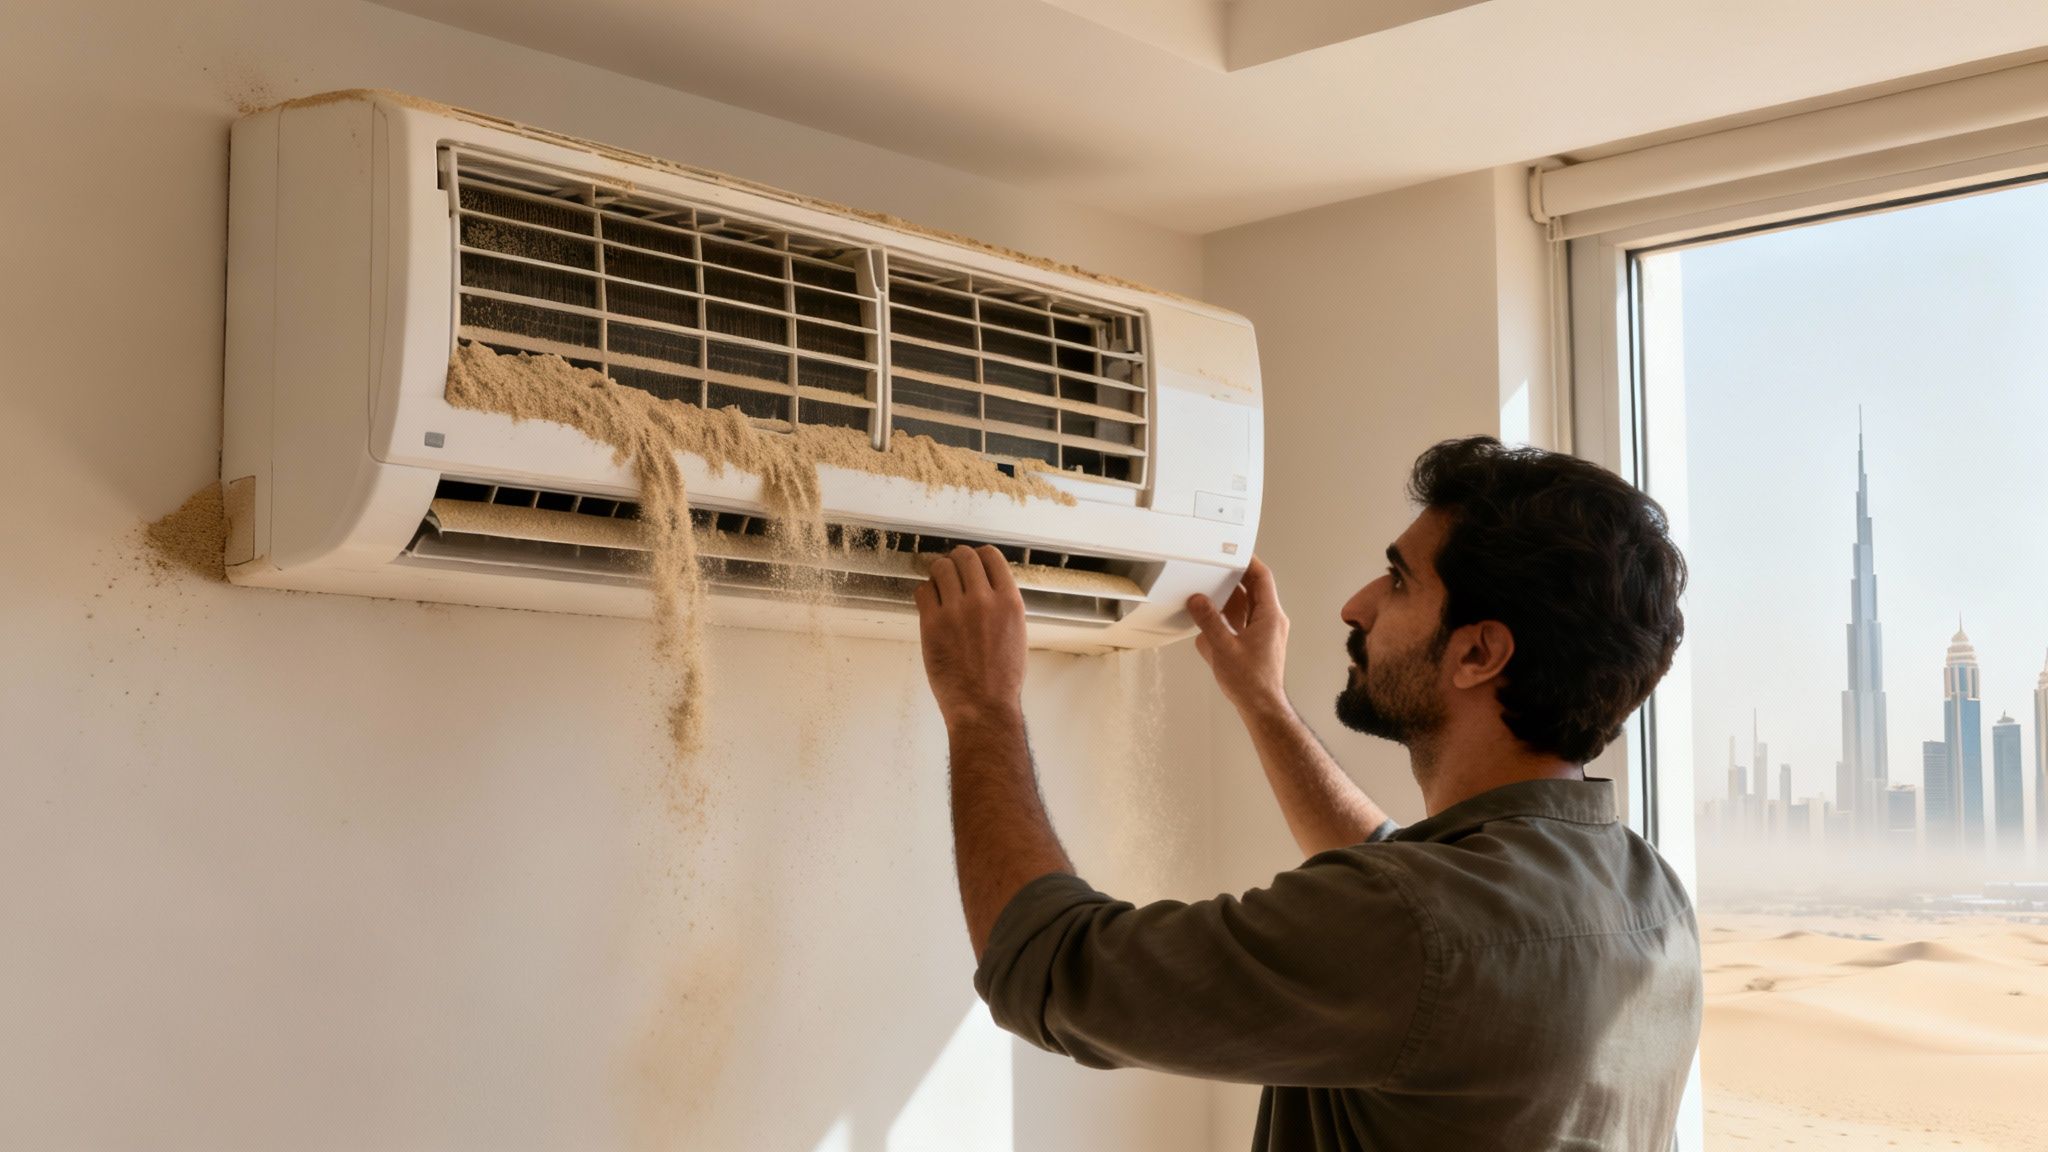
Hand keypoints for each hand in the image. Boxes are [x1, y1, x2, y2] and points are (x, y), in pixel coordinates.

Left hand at [915, 545, 1027, 729]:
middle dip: (957, 561)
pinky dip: (925, 593)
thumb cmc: (1001, 677)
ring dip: (938, 573)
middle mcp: (983, 600)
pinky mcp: (932, 623)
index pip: (991, 556)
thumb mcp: (1016, 632)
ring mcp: (956, 611)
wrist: (983, 706)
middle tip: (952, 572)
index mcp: (1009, 601)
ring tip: (940, 587)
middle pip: (964, 556)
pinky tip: (931, 605)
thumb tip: (986, 584)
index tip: (973, 563)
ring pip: (940, 568)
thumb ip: (1002, 604)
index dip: (979, 556)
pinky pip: (923, 590)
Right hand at [1187, 555, 1289, 715]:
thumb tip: (1197, 600)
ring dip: (1227, 598)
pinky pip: (1241, 622)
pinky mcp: (1255, 644)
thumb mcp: (1223, 648)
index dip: (1248, 562)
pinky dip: (1226, 617)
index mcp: (1270, 617)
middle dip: (1232, 579)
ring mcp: (1264, 633)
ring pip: (1246, 606)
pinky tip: (1209, 619)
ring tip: (1207, 590)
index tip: (1233, 551)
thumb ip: (1208, 621)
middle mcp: (1270, 621)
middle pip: (1253, 590)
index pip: (1262, 578)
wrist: (1262, 708)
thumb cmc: (1251, 682)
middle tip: (1213, 568)